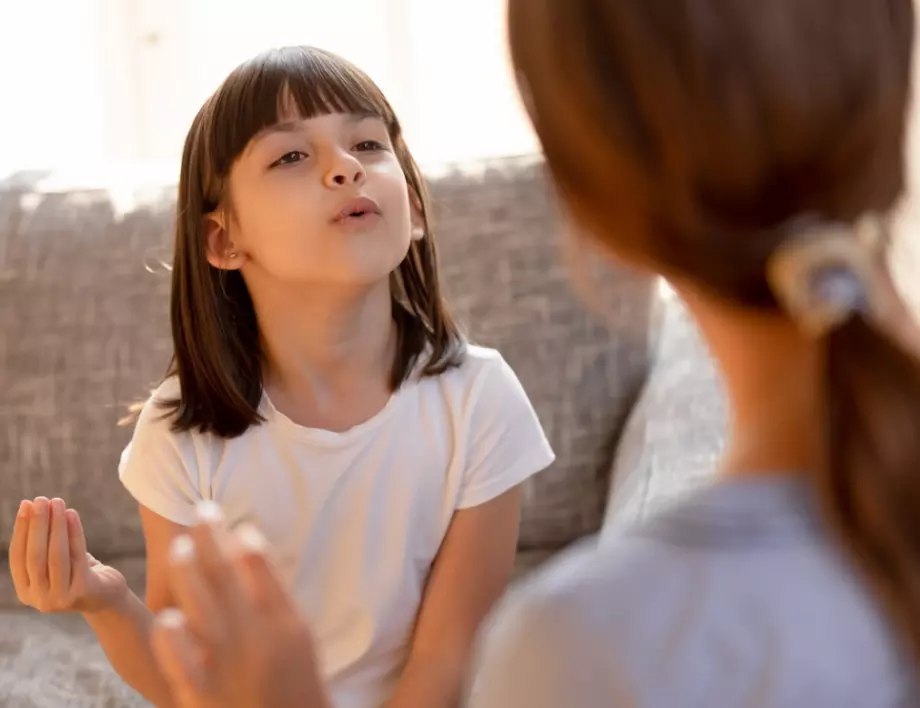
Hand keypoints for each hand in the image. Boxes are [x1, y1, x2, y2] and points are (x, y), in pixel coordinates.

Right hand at [8, 497, 127, 613]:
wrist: (107, 597)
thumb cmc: (77, 573)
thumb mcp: (55, 561)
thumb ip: (43, 543)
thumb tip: (33, 506)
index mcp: (26, 590)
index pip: (18, 556)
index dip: (20, 529)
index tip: (25, 505)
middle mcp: (39, 598)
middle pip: (35, 555)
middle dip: (37, 524)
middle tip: (40, 500)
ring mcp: (60, 597)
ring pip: (55, 555)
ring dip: (55, 525)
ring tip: (57, 502)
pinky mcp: (82, 590)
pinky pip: (77, 555)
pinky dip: (74, 532)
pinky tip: (72, 514)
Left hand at [150, 503, 329, 707]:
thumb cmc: (293, 685)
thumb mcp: (297, 638)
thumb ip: (274, 596)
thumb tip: (248, 546)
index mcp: (285, 624)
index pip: (262, 567)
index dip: (245, 539)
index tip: (234, 520)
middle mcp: (258, 639)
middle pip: (228, 578)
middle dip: (210, 540)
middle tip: (200, 512)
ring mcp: (228, 667)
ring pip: (204, 608)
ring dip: (189, 573)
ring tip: (178, 546)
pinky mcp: (202, 695)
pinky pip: (183, 662)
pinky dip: (174, 639)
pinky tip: (167, 616)